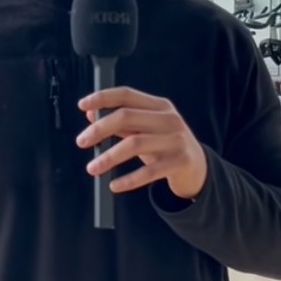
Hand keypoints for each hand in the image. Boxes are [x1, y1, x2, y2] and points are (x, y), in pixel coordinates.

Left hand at [76, 87, 207, 199]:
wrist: (199, 169)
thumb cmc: (165, 146)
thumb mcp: (145, 130)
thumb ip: (121, 123)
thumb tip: (91, 114)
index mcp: (159, 106)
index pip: (126, 94)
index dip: (103, 98)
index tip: (82, 105)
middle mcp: (169, 119)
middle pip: (127, 117)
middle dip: (99, 129)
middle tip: (81, 141)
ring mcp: (177, 139)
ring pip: (134, 143)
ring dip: (109, 157)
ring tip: (92, 168)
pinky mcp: (181, 162)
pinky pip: (149, 172)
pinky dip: (128, 180)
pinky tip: (114, 186)